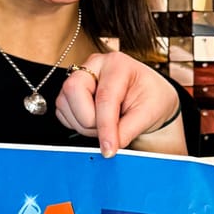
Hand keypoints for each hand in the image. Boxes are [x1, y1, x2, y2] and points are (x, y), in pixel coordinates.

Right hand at [55, 51, 182, 155]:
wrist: (147, 96)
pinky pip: (62, 113)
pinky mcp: (69, 93)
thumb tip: (109, 146)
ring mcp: (78, 77)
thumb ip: (128, 130)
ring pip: (64, 104)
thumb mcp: (148, 113)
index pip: (104, 97)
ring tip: (105, 125)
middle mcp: (94, 66)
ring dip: (83, 125)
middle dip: (88, 120)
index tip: (109, 149)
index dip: (105, 127)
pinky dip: (77, 125)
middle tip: (109, 130)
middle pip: (73, 90)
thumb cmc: (150, 98)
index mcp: (117, 64)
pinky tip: (94, 122)